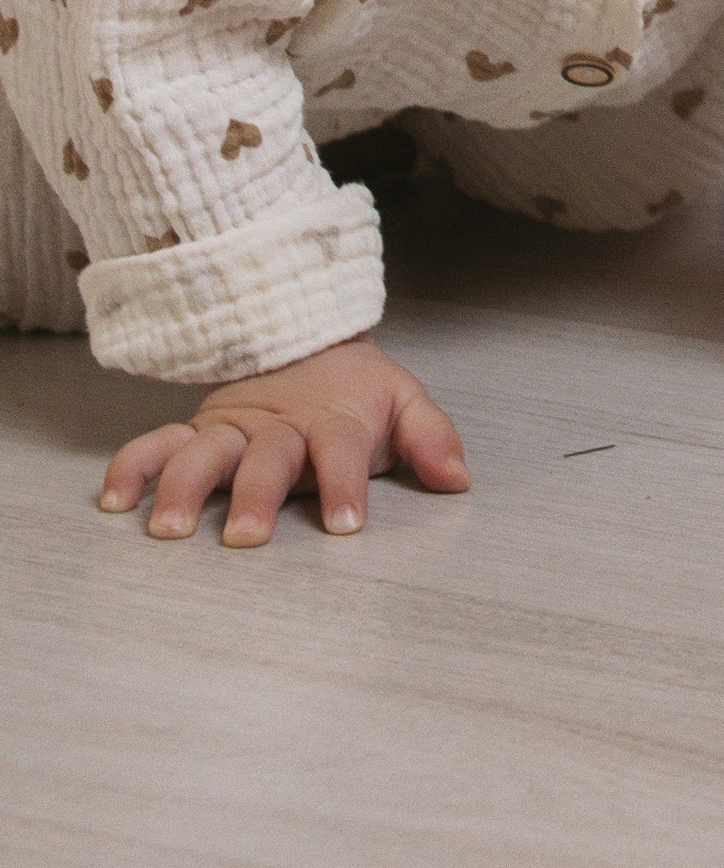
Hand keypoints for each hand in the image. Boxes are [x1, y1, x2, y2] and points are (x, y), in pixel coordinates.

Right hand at [98, 334, 468, 547]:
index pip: (341, 453)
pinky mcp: (197, 430)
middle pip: (265, 458)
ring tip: (166, 530)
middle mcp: (277, 427)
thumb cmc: (354, 390)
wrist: (305, 336)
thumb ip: (431, 437)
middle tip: (246, 537)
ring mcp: (232, 428)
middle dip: (255, 496)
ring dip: (183, 488)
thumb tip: (459, 478)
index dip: (345, 486)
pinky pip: (157, 444)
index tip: (346, 526)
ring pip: (204, 453)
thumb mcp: (401, 400)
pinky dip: (133, 467)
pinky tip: (114, 500)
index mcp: (332, 421)